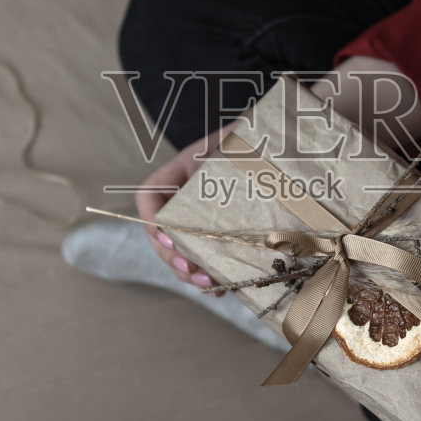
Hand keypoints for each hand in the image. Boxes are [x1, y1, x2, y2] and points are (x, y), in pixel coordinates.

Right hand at [135, 118, 240, 287]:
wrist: (271, 152)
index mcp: (181, 173)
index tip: (168, 237)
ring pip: (179, 254)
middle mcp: (183, 201)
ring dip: (189, 273)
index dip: (151, 219)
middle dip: (172, 256)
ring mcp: (197, 222)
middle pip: (160, 235)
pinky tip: (223, 289)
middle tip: (191, 269)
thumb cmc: (253, 140)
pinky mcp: (216, 238)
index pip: (149, 196)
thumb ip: (236, 135)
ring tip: (209, 284)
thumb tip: (243, 131)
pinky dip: (209, 278)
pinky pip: (203, 261)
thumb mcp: (240, 136)